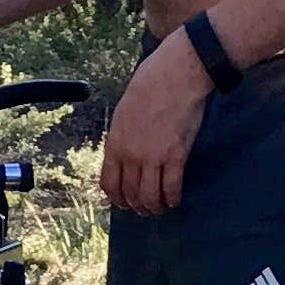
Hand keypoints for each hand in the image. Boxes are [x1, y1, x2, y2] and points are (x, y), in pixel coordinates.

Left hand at [102, 28, 211, 213]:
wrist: (175, 75)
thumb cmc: (150, 87)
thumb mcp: (124, 113)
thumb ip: (123, 138)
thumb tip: (125, 156)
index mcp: (115, 144)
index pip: (109, 184)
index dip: (117, 199)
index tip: (125, 203)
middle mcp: (130, 155)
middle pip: (130, 194)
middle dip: (137, 207)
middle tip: (145, 209)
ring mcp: (153, 157)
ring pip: (149, 197)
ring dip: (154, 207)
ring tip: (161, 208)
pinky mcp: (175, 156)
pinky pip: (171, 188)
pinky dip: (172, 199)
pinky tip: (175, 200)